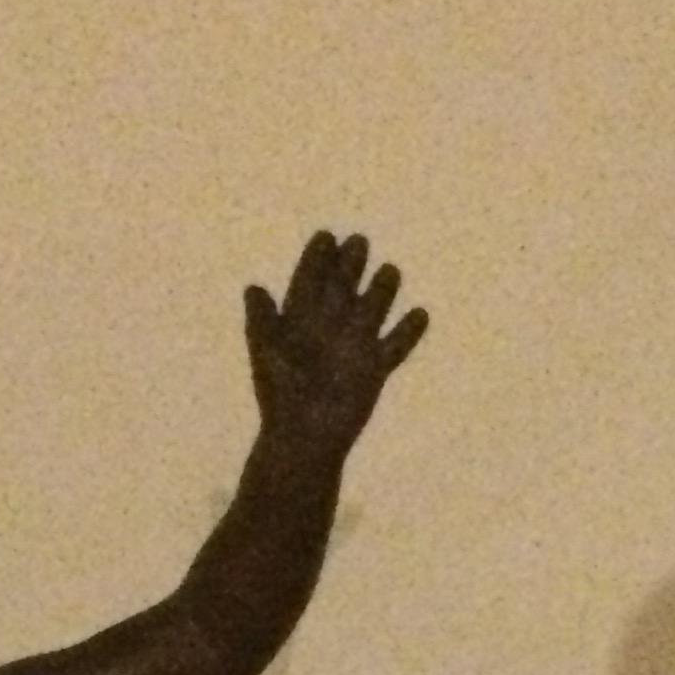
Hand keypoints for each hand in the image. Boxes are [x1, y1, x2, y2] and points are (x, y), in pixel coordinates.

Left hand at [245, 230, 427, 455]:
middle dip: (352, 263)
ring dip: (383, 289)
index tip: (327, 238)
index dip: (318, 257)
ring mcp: (355, 345)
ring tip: (390, 272)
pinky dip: (409, 331)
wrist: (304, 436)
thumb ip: (263, 318)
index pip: (311, 278)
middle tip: (359, 244)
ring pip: (374, 308)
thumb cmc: (279, 394)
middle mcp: (330, 325)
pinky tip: (420, 313)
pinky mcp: (375, 368)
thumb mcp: (266, 350)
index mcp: (301, 318)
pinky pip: (396, 345)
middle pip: (345, 285)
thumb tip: (254, 288)